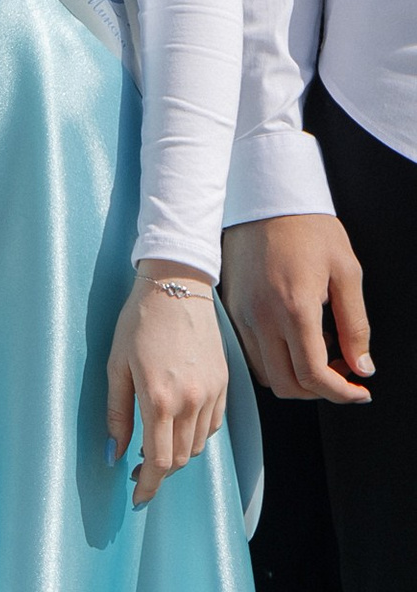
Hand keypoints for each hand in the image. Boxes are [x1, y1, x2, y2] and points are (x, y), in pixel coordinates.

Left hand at [106, 262, 229, 504]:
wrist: (176, 286)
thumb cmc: (137, 323)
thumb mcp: (116, 366)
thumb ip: (116, 414)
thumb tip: (113, 454)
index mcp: (159, 399)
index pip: (158, 462)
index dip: (147, 486)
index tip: (137, 498)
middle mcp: (191, 402)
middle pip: (180, 459)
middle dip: (159, 473)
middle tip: (138, 473)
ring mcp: (212, 393)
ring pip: (198, 445)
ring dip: (177, 455)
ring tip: (154, 448)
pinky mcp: (224, 384)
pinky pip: (213, 425)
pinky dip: (195, 435)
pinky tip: (177, 427)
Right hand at [222, 212, 372, 403]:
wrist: (266, 198)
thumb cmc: (309, 228)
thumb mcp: (347, 273)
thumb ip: (356, 326)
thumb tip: (362, 367)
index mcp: (294, 308)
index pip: (313, 375)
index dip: (341, 393)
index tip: (359, 391)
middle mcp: (262, 318)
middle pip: (286, 384)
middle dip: (319, 392)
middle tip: (342, 375)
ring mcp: (242, 316)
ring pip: (265, 374)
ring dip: (295, 377)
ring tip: (320, 352)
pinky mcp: (231, 310)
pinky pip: (251, 354)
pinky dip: (275, 361)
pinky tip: (295, 338)